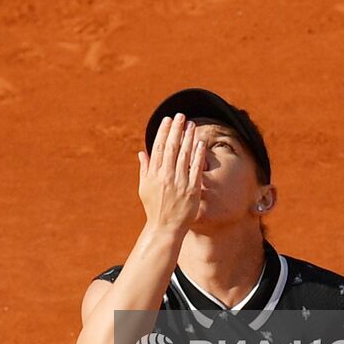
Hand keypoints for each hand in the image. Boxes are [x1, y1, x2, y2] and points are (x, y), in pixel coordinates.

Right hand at [137, 113, 205, 231]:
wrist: (165, 227)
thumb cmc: (154, 207)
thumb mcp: (144, 188)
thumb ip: (145, 169)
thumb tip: (142, 153)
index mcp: (153, 174)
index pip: (158, 147)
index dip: (164, 132)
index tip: (168, 120)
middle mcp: (166, 176)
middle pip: (172, 147)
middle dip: (176, 129)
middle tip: (181, 116)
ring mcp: (179, 182)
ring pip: (185, 154)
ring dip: (188, 137)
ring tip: (191, 125)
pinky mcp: (192, 189)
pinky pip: (196, 168)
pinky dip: (199, 154)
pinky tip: (201, 142)